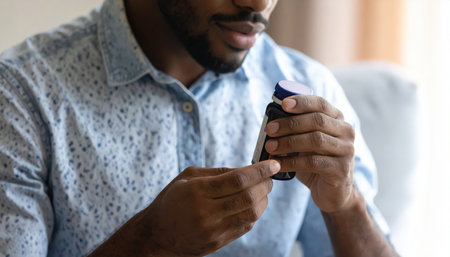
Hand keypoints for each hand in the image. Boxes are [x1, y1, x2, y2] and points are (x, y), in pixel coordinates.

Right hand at [140, 160, 279, 255]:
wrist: (158, 234)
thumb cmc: (173, 199)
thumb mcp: (188, 177)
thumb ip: (217, 172)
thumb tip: (247, 169)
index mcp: (197, 191)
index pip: (238, 179)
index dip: (260, 171)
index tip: (273, 164)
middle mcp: (206, 212)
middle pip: (248, 197)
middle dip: (265, 184)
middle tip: (270, 177)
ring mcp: (213, 230)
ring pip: (251, 213)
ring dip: (263, 199)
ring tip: (263, 190)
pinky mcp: (218, 242)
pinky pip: (245, 226)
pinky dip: (254, 213)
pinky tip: (252, 204)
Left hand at [265, 95, 355, 212]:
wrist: (333, 193)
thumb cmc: (316, 163)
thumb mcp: (307, 143)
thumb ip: (297, 130)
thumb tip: (271, 122)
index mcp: (337, 120)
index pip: (321, 104)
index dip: (302, 102)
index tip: (283, 104)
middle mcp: (346, 132)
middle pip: (317, 121)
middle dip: (290, 124)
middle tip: (269, 129)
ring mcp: (346, 150)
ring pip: (315, 140)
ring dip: (288, 142)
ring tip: (269, 147)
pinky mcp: (341, 169)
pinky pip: (313, 162)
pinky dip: (292, 162)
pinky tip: (277, 164)